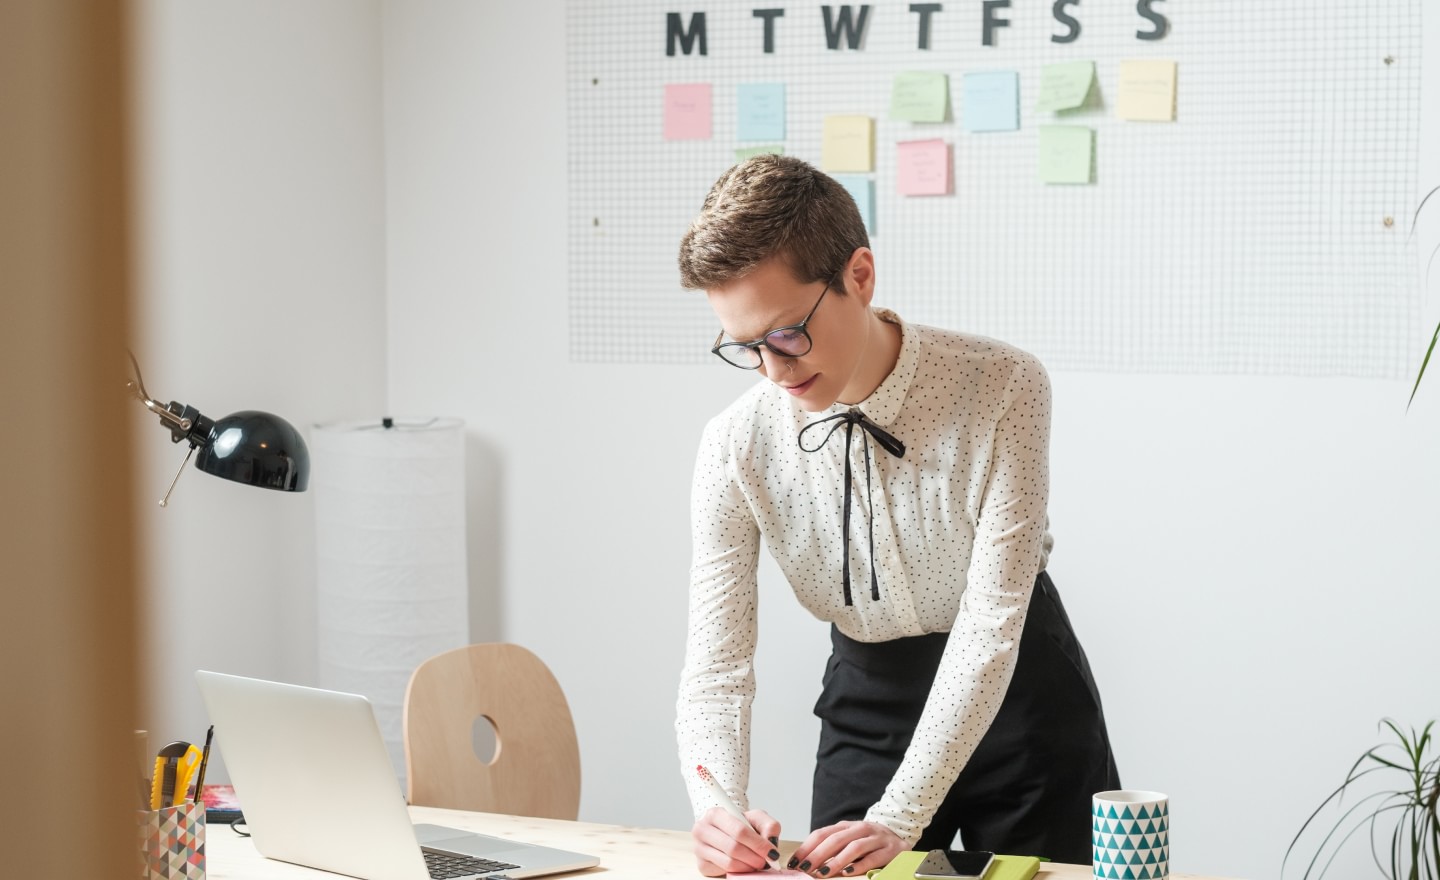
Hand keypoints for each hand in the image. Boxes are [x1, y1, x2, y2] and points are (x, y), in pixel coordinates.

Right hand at [691, 806, 781, 876]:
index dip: (758, 844)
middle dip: (754, 857)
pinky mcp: (701, 864)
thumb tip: (771, 841)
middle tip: (766, 861)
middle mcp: (702, 829)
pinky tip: (744, 865)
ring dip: (748, 866)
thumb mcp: (756, 818)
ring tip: (757, 863)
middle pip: (733, 848)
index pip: (739, 831)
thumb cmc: (739, 825)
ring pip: (729, 862)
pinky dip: (739, 871)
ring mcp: (699, 848)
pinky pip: (724, 871)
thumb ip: (768, 825)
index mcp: (715, 814)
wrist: (725, 832)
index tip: (771, 852)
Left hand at [786, 820, 905, 877]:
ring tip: (823, 873)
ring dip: (836, 861)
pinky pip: (873, 858)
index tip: (795, 861)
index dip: (807, 847)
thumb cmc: (868, 842)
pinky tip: (848, 872)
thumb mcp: (849, 839)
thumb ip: (832, 846)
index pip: (822, 833)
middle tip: (805, 869)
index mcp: (846, 826)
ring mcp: (876, 838)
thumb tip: (806, 861)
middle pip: (836, 839)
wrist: (900, 837)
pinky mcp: (891, 849)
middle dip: (817, 854)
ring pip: (854, 847)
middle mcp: (861, 828)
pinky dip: (859, 865)